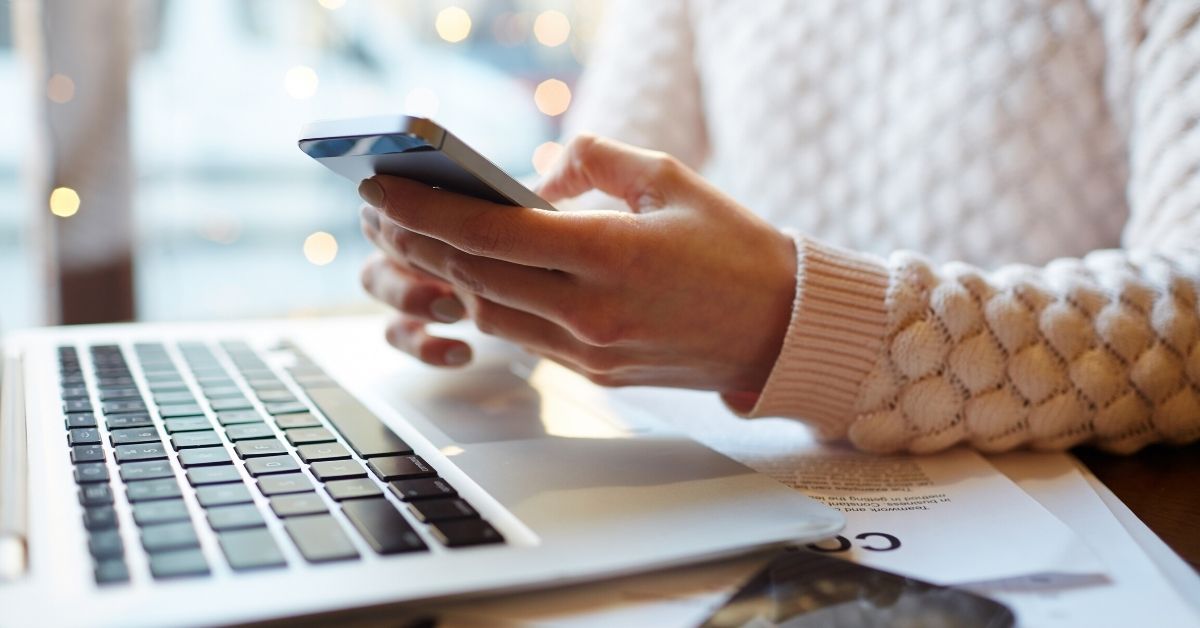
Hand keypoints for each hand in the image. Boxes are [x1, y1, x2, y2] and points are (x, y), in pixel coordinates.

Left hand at [358, 134, 796, 395]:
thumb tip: (537, 173)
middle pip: (477, 279)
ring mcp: (593, 350)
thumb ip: (595, 160)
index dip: (428, 211)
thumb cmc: (734, 247)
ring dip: (453, 278)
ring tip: (425, 241)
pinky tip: (482, 277)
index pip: (493, 234)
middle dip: (421, 244)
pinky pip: (526, 338)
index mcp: (613, 255)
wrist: (780, 329)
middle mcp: (594, 311)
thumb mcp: (669, 178)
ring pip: (493, 315)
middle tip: (384, 213)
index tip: (384, 190)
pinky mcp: (597, 373)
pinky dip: (496, 304)